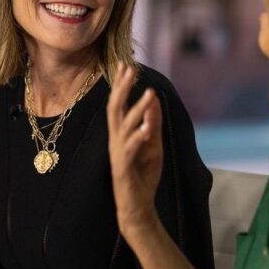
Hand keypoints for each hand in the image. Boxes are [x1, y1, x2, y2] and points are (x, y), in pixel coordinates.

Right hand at [107, 63, 162, 236]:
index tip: (125, 64)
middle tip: (130, 69)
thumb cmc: (143, 173)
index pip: (119, 103)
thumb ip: (152, 122)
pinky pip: (130, 150)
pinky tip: (146, 128)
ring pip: (124, 126)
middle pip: (115, 108)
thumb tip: (153, 98)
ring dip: (136, 109)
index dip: (121, 84)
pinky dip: (137, 138)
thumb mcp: (153, 144)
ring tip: (148, 94)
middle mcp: (116, 139)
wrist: (136, 205)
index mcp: (121, 132)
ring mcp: (118, 153)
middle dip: (122, 88)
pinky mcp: (123, 168)